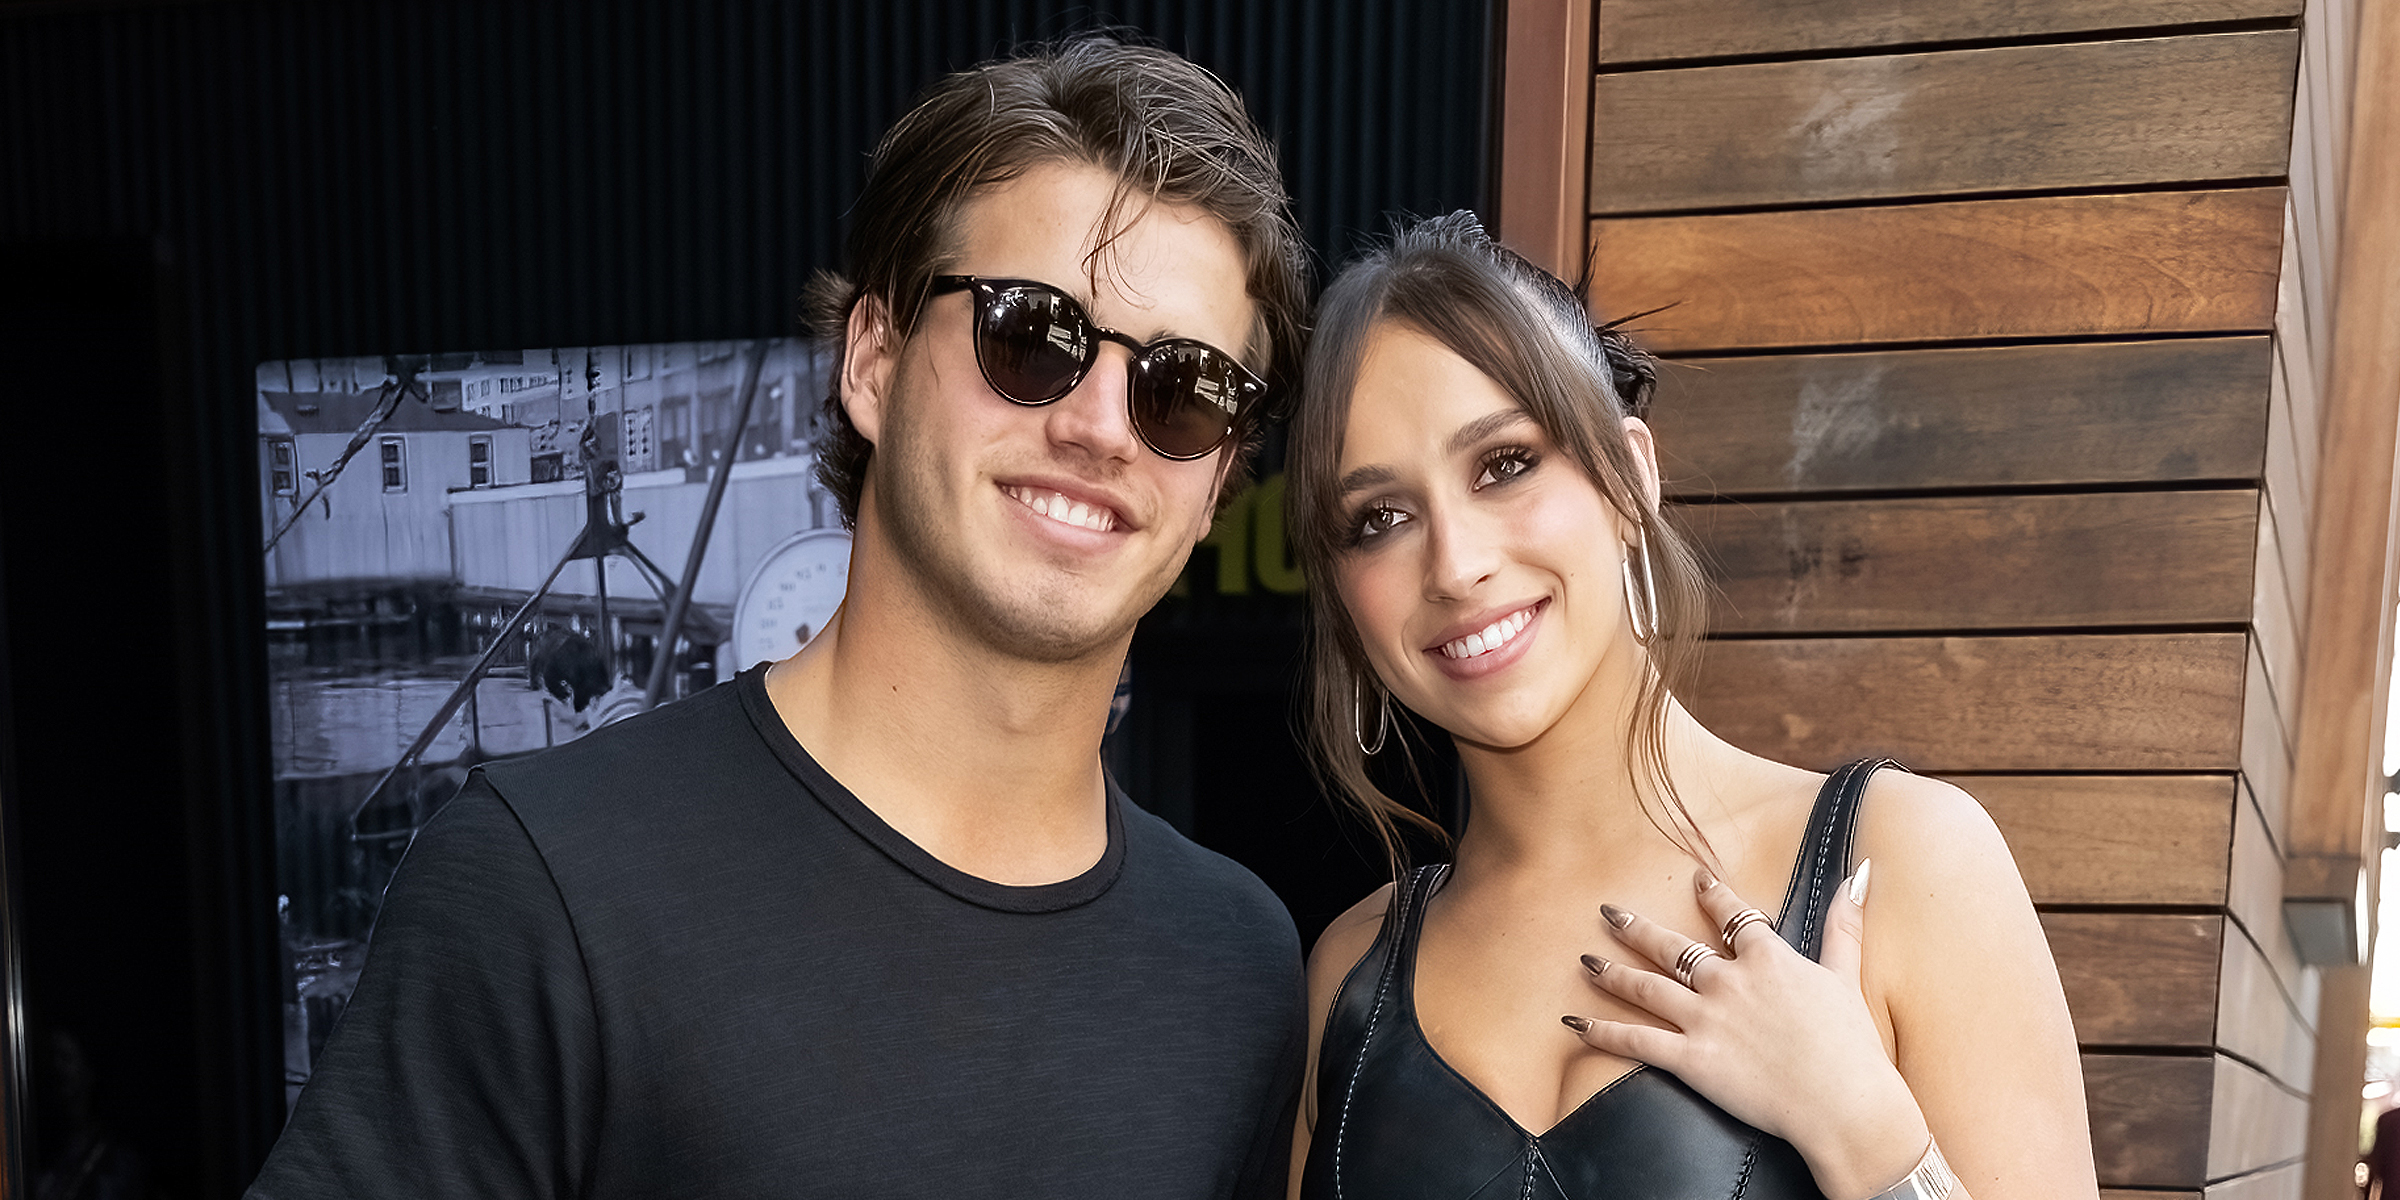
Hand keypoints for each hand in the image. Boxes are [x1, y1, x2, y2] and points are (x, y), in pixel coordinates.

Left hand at [1562, 863, 1930, 1199]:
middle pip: (1673, 947)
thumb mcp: (1848, 976)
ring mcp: (1706, 1019)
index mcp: (1768, 959)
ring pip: (1647, 987)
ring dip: (1612, 972)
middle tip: (1608, 911)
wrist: (1844, 1102)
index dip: (1712, 895)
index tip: (1695, 878)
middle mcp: (1729, 981)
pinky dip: (1603, 1031)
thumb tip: (1860, 875)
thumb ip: (1845, 925)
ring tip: (1586, 960)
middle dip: (1637, 927)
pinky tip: (1575, 1022)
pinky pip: (1637, 1041)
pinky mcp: (1691, 1059)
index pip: (1733, 916)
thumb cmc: (1852, 1045)